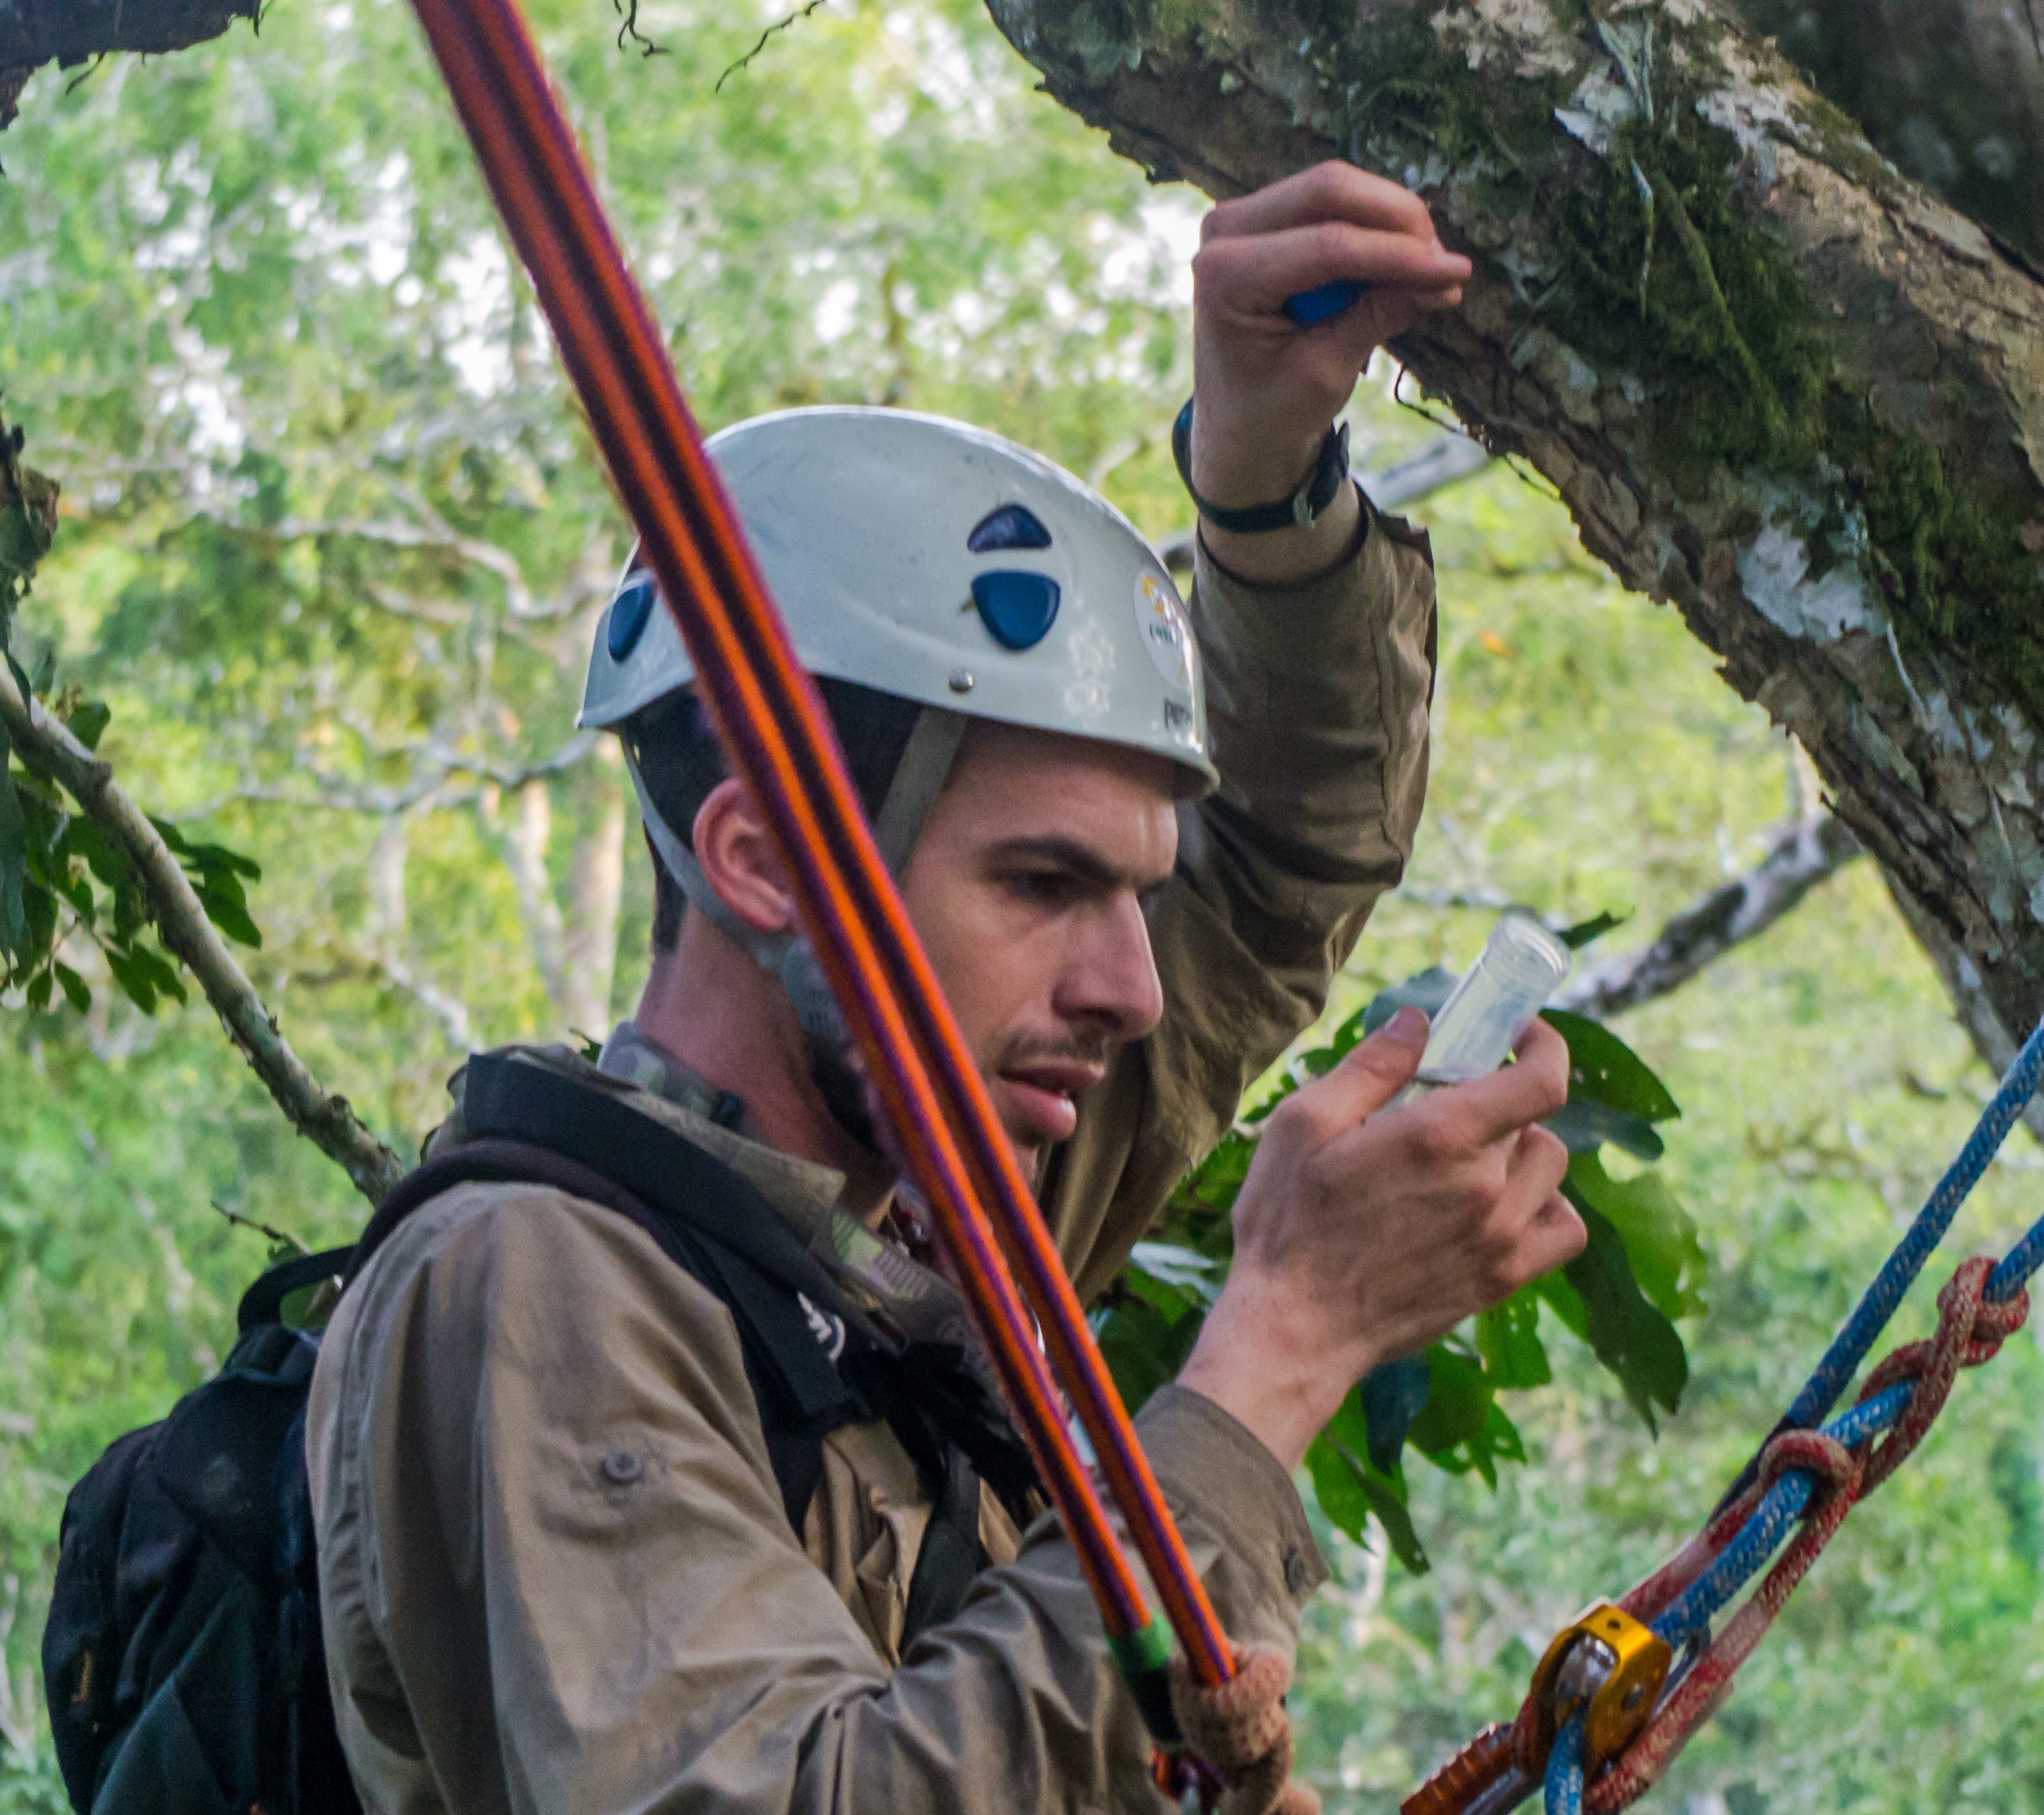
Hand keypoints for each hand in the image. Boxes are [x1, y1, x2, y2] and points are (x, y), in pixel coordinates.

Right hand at [1176, 1007, 1582, 1471]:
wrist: (1294, 1330)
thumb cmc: (1287, 1223)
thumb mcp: (1304, 1124)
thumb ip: (1371, 1067)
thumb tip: (1418, 1021)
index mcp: (1440, 1137)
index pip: (1542, 1080)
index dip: (1544, 1045)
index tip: (1519, 1033)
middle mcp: (1486, 1188)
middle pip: (1537, 1122)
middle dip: (1500, 1102)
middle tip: (1453, 1105)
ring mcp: (1500, 1240)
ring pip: (1552, 1171)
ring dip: (1522, 1151)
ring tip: (1470, 1158)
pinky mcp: (1501, 1281)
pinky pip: (1564, 1232)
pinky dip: (1547, 1208)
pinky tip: (1502, 1205)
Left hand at [1189, 162, 1469, 583]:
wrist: (1235, 420)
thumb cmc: (1272, 408)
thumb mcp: (1326, 373)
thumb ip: (1377, 317)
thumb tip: (1445, 278)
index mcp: (1225, 276)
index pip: (1328, 246)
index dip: (1399, 255)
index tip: (1458, 272)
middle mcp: (1224, 231)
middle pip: (1329, 191)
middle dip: (1398, 220)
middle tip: (1445, 263)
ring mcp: (1240, 217)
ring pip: (1335, 188)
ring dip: (1391, 221)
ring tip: (1430, 269)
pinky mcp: (1262, 217)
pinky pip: (1329, 203)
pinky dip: (1373, 226)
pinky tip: (1405, 262)